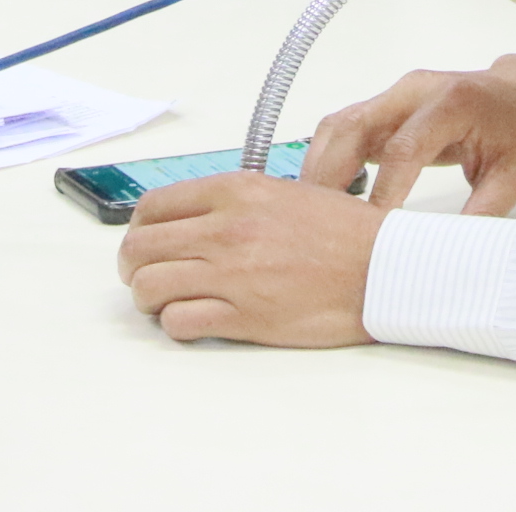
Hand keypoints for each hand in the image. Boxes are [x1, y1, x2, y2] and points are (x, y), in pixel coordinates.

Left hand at [116, 171, 381, 346]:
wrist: (382, 268)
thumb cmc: (343, 233)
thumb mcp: (285, 192)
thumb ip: (236, 202)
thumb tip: (194, 220)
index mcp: (236, 191)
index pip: (153, 206)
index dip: (139, 227)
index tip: (146, 241)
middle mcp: (227, 228)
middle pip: (140, 247)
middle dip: (134, 266)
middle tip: (144, 276)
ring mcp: (232, 273)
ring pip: (150, 286)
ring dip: (150, 298)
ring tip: (166, 301)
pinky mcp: (243, 316)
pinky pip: (179, 322)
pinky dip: (177, 324)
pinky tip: (193, 320)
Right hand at [302, 47, 515, 214]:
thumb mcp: (514, 178)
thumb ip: (480, 215)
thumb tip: (447, 256)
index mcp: (452, 103)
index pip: (404, 147)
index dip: (384, 190)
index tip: (369, 230)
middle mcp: (415, 91)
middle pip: (355, 126)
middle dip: (330, 175)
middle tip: (316, 225)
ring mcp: (395, 95)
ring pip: (340, 125)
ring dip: (319, 166)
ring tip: (310, 214)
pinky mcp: (384, 107)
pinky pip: (344, 128)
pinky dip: (327, 159)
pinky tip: (324, 196)